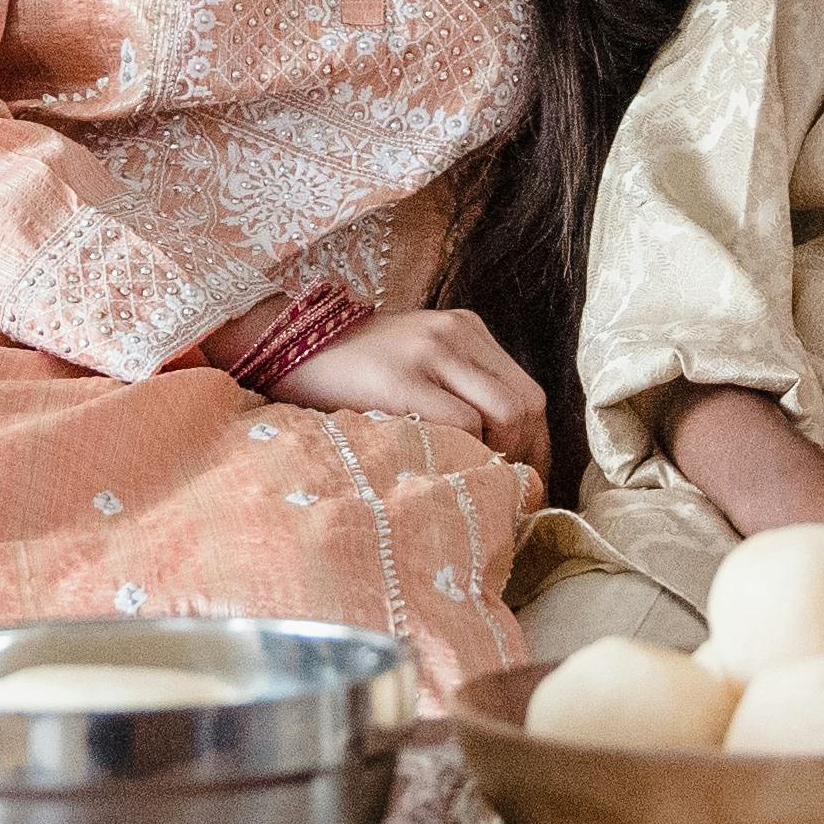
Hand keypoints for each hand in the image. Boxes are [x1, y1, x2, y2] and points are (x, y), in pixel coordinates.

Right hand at [258, 306, 548, 468]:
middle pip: (526, 404)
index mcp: (465, 329)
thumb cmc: (350, 370)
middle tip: (506, 494)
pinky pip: (461, 425)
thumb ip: (454, 390)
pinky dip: (466, 456)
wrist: (285, 344)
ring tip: (476, 487)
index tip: (526, 480)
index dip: (537, 443)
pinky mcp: (402, 380)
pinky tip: (446, 475)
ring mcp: (431, 352)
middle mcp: (457, 334)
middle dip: (527, 457)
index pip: (528, 391)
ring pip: (504, 415)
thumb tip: (497, 455)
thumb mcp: (414, 362)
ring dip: (501, 459)